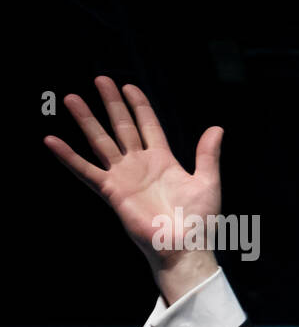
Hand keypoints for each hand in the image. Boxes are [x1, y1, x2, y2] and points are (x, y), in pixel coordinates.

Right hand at [44, 76, 222, 299]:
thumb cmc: (199, 221)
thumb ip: (208, 155)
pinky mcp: (112, 191)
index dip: (139, 105)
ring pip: (101, 142)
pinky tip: (52, 141)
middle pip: (122, 127)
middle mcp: (140, 165)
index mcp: (163, 161)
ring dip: (86, 121)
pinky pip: (86, 171)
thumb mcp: (208, 182)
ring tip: (71, 98)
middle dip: (111, 104)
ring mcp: (124, 177)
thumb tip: (217, 128)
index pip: (148, 125)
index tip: (129, 86)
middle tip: (100, 79)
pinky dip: (68, 157)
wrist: (185, 247)